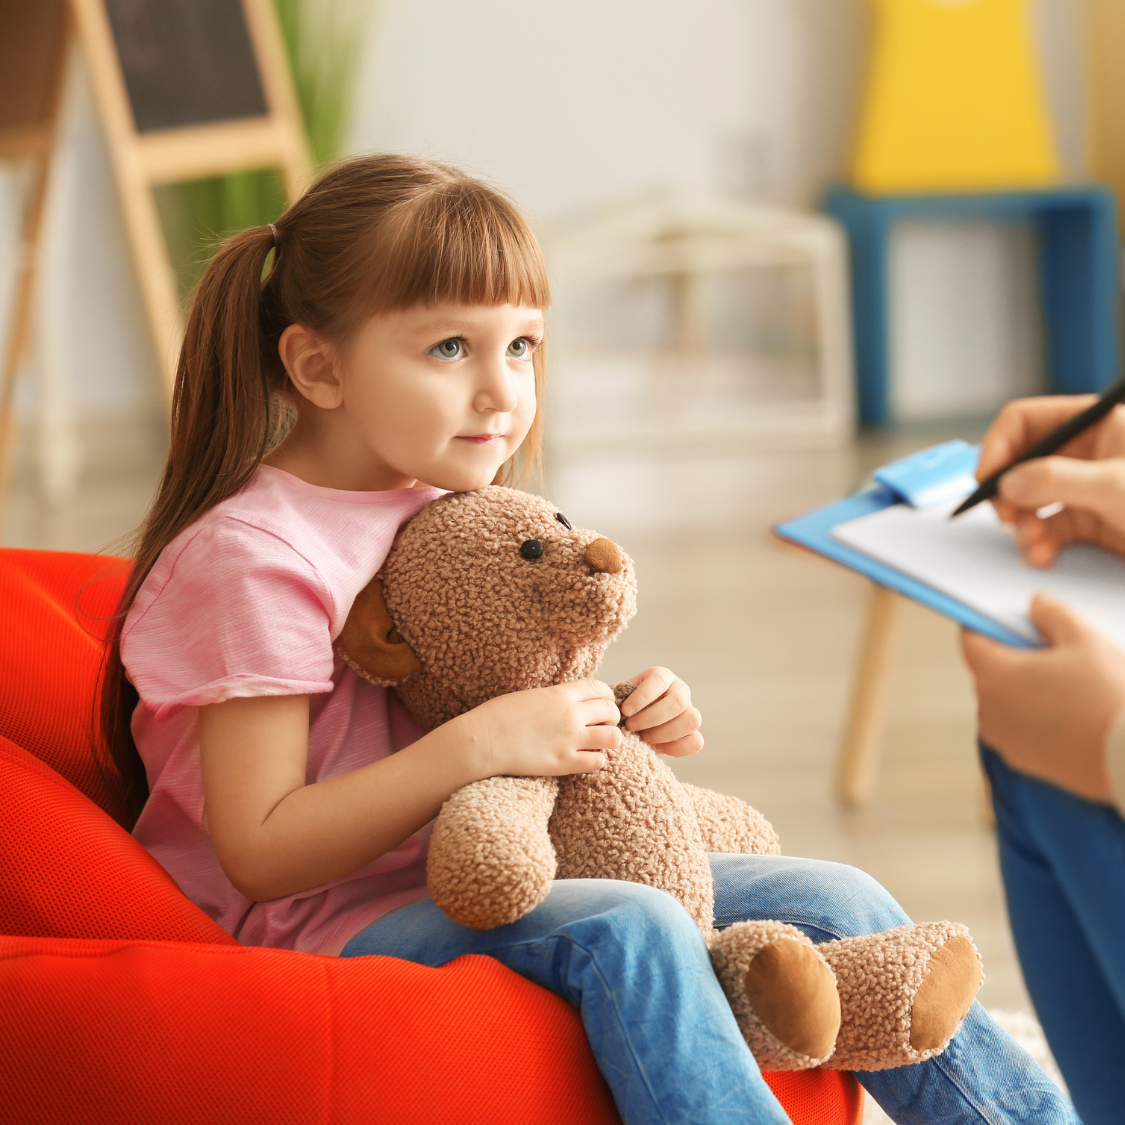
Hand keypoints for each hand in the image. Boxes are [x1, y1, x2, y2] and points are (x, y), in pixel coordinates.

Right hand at [460, 679, 621, 779]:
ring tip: (596, 743)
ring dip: (609, 739)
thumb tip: (572, 700)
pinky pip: (598, 762)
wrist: (483, 741)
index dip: (606, 696)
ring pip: (613, 737)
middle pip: (611, 711)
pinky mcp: (564, 763)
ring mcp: (569, 740)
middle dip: (611, 717)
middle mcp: (570, 715)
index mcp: (560, 694)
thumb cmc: (499, 716)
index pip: (601, 688)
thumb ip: (556, 697)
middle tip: (600, 725)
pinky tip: (583, 759)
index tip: (601, 704)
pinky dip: (596, 761)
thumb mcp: (531, 696)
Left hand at [617, 667, 703, 757]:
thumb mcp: (618, 699)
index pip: (659, 680)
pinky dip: (676, 747)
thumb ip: (616, 700)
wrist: (630, 726)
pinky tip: (656, 748)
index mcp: (661, 677)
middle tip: (631, 727)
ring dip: (665, 733)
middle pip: (678, 701)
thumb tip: (612, 708)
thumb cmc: (622, 709)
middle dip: (652, 718)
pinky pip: (696, 741)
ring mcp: (690, 711)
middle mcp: (680, 691)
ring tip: (643, 739)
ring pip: (691, 720)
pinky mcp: (693, 733)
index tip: (624, 711)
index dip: (642, 696)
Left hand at [960, 593, 1124, 801]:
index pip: (971, 640)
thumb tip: (1035, 605)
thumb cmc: (1107, 695)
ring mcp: (1004, 739)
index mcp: (993, 675)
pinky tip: (1071, 713)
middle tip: (1054, 652)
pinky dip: (1037, 717)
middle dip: (1015, 658)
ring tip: (1068, 685)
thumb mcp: (1083, 638)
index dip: (987, 625)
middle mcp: (989, 709)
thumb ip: (1052, 613)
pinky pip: (1021, 728)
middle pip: (990, 671)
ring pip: (1006, 701)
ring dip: (1026, 690)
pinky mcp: (1023, 760)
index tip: (1005, 620)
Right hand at [977, 396, 1124, 566]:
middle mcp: (1088, 453)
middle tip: (1004, 516)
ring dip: (1022, 524)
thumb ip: (1057, 479)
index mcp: (1097, 424)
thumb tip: (1007, 484)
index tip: (987, 479)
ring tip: (1029, 543)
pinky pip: (1048, 529)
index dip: (998, 447)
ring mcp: (1087, 489)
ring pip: (1030, 500)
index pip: (1026, 420)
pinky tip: (1042, 556)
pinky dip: (1039, 544)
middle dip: (1008, 493)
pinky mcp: (1091, 522)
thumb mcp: (1116, 485)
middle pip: (1022, 463)